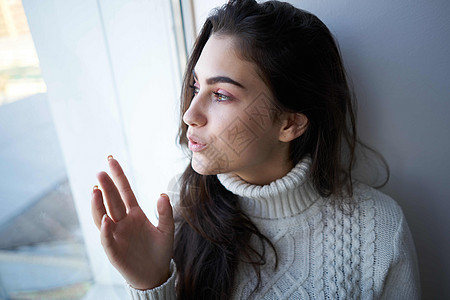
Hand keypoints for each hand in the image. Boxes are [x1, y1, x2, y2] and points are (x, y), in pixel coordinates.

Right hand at [91, 156, 173, 289]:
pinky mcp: (114, 250)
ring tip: (95, 191)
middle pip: (112, 200)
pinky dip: (105, 230)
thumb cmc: (160, 251)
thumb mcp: (167, 230)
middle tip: (100, 173)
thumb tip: (162, 194)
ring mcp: (116, 235)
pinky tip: (106, 220)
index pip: (124, 191)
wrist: (155, 274)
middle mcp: (122, 221)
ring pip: (103, 216)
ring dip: (98, 204)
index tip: (111, 160)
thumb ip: (165, 213)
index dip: (118, 176)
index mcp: (135, 214)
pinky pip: (107, 239)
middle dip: (106, 186)